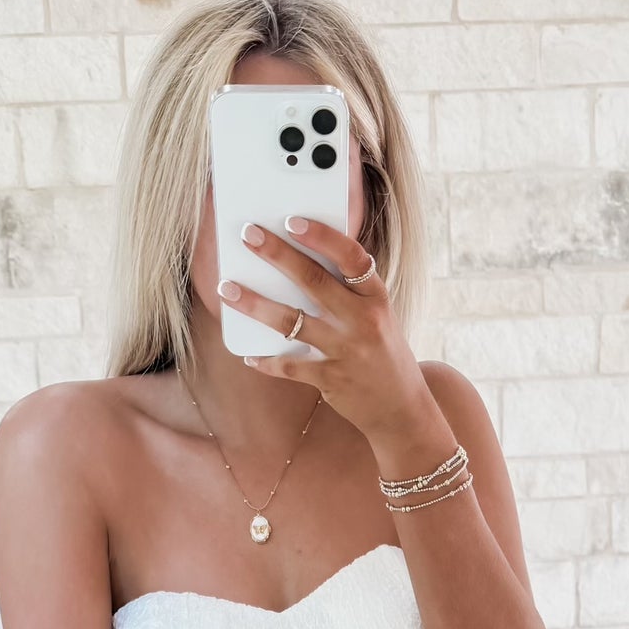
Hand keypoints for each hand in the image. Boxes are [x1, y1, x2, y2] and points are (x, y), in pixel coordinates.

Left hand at [218, 216, 430, 441]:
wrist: (400, 407)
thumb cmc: (383, 352)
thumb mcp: (378, 316)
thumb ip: (349, 293)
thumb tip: (299, 262)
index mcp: (376, 298)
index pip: (350, 257)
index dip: (321, 236)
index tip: (292, 221)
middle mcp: (362, 321)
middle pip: (312, 281)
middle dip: (276, 254)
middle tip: (247, 235)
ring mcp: (345, 351)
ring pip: (290, 321)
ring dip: (254, 304)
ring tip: (228, 290)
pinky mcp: (330, 379)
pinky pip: (288, 366)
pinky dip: (266, 361)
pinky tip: (249, 355)